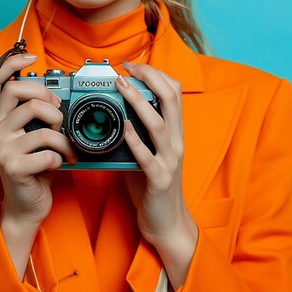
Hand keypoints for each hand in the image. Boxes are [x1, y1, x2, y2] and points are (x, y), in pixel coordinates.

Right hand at [0, 53, 76, 276]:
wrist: (26, 204)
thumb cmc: (33, 165)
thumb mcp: (30, 134)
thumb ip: (34, 113)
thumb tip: (57, 94)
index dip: (12, 63)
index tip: (32, 56)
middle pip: (18, 92)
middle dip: (47, 98)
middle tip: (59, 114)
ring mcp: (0, 147)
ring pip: (41, 123)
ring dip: (62, 135)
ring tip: (66, 146)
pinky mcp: (13, 166)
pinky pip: (48, 150)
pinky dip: (61, 156)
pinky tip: (58, 163)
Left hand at [115, 61, 197, 289]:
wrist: (168, 225)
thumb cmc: (153, 186)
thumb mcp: (150, 152)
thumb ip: (139, 132)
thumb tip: (115, 110)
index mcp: (174, 133)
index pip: (174, 92)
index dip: (156, 74)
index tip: (134, 66)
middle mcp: (176, 143)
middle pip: (171, 99)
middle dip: (150, 78)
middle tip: (127, 68)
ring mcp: (169, 161)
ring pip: (159, 124)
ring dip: (139, 102)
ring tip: (122, 87)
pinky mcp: (159, 180)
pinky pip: (147, 157)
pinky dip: (135, 140)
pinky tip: (123, 128)